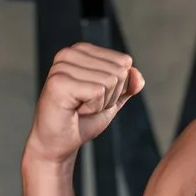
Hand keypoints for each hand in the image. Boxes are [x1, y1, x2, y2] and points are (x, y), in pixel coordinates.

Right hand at [24, 43, 144, 164]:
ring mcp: (62, 66)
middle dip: (110, 96)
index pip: (124, 62)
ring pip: (110, 81)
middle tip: (86, 106)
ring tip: (79, 108)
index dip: (117, 87)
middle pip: (119, 71)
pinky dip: (92, 108)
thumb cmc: (81, 121)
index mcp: (82, 51)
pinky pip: (98, 92)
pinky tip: (74, 110)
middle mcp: (70, 53)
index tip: (94, 97)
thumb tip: (137, 74)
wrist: (58, 144)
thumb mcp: (112, 100)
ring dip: (100, 104)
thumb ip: (127, 85)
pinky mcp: (59, 81)